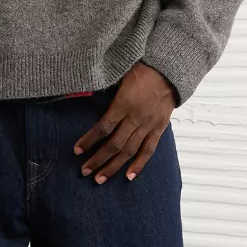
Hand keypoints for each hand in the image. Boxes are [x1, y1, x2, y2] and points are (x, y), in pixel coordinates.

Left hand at [72, 62, 177, 184]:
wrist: (170, 68)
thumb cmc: (142, 68)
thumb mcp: (119, 74)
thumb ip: (106, 89)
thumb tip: (86, 95)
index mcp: (124, 103)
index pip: (103, 127)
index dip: (89, 141)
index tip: (77, 150)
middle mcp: (136, 117)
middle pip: (114, 144)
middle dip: (98, 160)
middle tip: (84, 171)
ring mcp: (148, 125)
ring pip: (129, 151)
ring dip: (113, 166)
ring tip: (100, 179)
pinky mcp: (159, 128)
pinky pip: (149, 150)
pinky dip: (139, 164)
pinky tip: (129, 176)